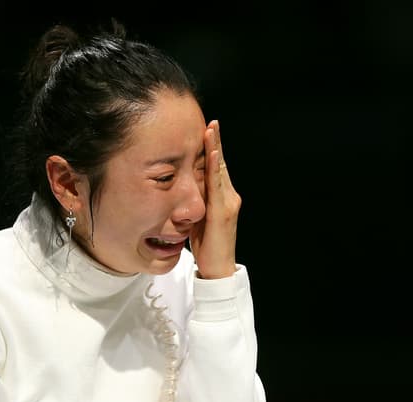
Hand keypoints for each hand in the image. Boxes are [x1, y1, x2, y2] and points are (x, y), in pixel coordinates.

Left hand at [189, 119, 239, 278]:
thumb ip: (195, 201)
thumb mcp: (197, 217)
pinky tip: (211, 154)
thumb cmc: (206, 245)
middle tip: (211, 122)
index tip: (206, 130)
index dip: (212, 148)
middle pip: (220, 164)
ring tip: (211, 129)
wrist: (217, 268)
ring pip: (221, 170)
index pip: (215, 168)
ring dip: (216, 149)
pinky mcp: (223, 211)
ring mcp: (229, 203)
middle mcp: (229, 197)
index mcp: (222, 197)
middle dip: (215, 142)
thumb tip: (182, 187)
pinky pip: (218, 186)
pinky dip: (215, 168)